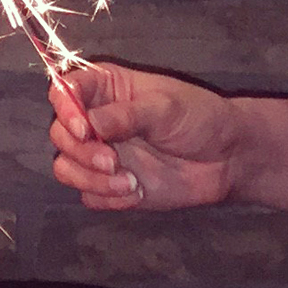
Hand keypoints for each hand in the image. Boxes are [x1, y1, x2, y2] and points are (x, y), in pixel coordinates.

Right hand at [48, 63, 249, 211]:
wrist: (227, 160)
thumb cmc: (199, 118)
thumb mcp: (165, 108)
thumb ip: (125, 115)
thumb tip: (87, 124)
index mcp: (106, 89)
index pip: (65, 90)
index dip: (65, 109)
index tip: (83, 128)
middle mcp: (96, 120)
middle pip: (60, 134)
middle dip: (82, 152)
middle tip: (112, 162)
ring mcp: (101, 154)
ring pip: (66, 168)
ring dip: (91, 179)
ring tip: (128, 183)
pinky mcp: (109, 186)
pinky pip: (88, 196)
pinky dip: (107, 198)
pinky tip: (137, 192)